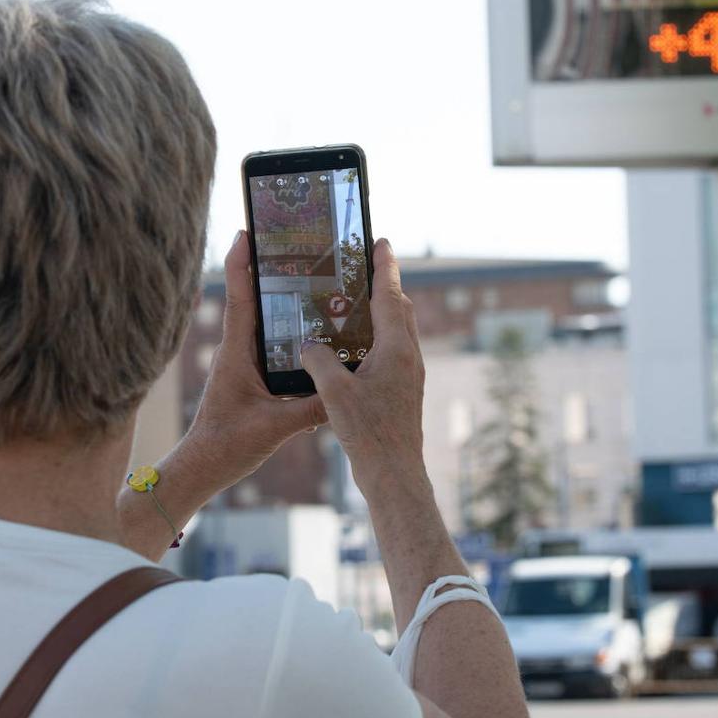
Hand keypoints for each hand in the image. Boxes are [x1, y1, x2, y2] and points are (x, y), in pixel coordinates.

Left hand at [182, 230, 327, 488]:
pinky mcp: (254, 381)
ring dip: (285, 303)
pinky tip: (316, 337)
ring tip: (314, 282)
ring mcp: (246, 365)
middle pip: (256, 301)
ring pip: (268, 324)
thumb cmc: (226, 445)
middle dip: (272, 272)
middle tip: (295, 245)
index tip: (248, 231)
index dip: (243, 263)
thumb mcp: (274, 427)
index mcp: (237, 353)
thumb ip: (310, 409)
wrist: (203, 470)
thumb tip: (345, 392)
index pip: (240, 298)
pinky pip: (276, 349)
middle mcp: (240, 352)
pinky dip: (293, 336)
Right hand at [299, 238, 426, 498]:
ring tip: (358, 300)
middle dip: (384, 285)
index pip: (390, 296)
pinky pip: (392, 351)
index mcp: (396, 350)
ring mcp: (408, 375)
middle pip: (399, 309)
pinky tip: (355, 347)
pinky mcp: (403, 392)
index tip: (381, 241)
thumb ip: (319, 361)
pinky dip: (377, 336)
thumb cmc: (369, 435)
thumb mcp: (335, 394)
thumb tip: (308, 344)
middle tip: (366, 265)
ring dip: (382, 311)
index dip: (384, 266)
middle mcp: (408, 357)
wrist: (395, 476)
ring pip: (398, 331)